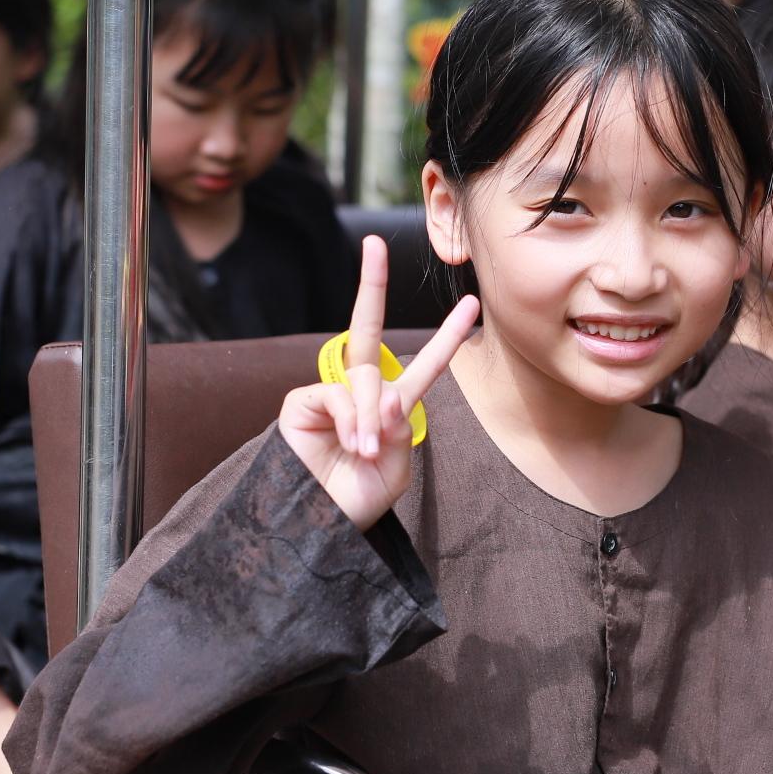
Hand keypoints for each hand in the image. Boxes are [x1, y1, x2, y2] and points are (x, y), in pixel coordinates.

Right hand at [279, 235, 477, 530]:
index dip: (447, 336)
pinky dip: (351, 419)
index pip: (424, 365)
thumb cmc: (359, 502)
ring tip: (366, 452)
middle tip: (375, 244)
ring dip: (371, 418)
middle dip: (371, 284)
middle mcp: (360, 394)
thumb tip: (385, 395)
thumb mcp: (397, 467)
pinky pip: (337, 395)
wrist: (322, 529)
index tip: (471, 304)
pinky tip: (353, 444)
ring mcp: (330, 396)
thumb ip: (400, 426)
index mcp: (392, 408)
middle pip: (366, 329)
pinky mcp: (302, 404)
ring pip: (362, 380)